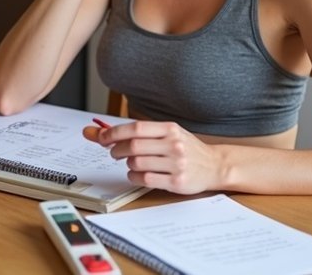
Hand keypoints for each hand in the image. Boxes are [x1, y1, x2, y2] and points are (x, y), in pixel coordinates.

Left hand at [83, 120, 220, 194]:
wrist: (215, 165)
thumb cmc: (186, 148)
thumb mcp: (167, 134)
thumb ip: (136, 132)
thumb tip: (96, 131)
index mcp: (170, 129)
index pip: (135, 128)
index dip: (113, 133)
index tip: (101, 138)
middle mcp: (174, 144)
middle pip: (133, 146)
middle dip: (116, 150)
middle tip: (114, 153)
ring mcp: (176, 164)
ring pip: (136, 164)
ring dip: (128, 165)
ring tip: (133, 164)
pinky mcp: (177, 182)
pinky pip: (145, 180)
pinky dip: (135, 177)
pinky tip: (139, 174)